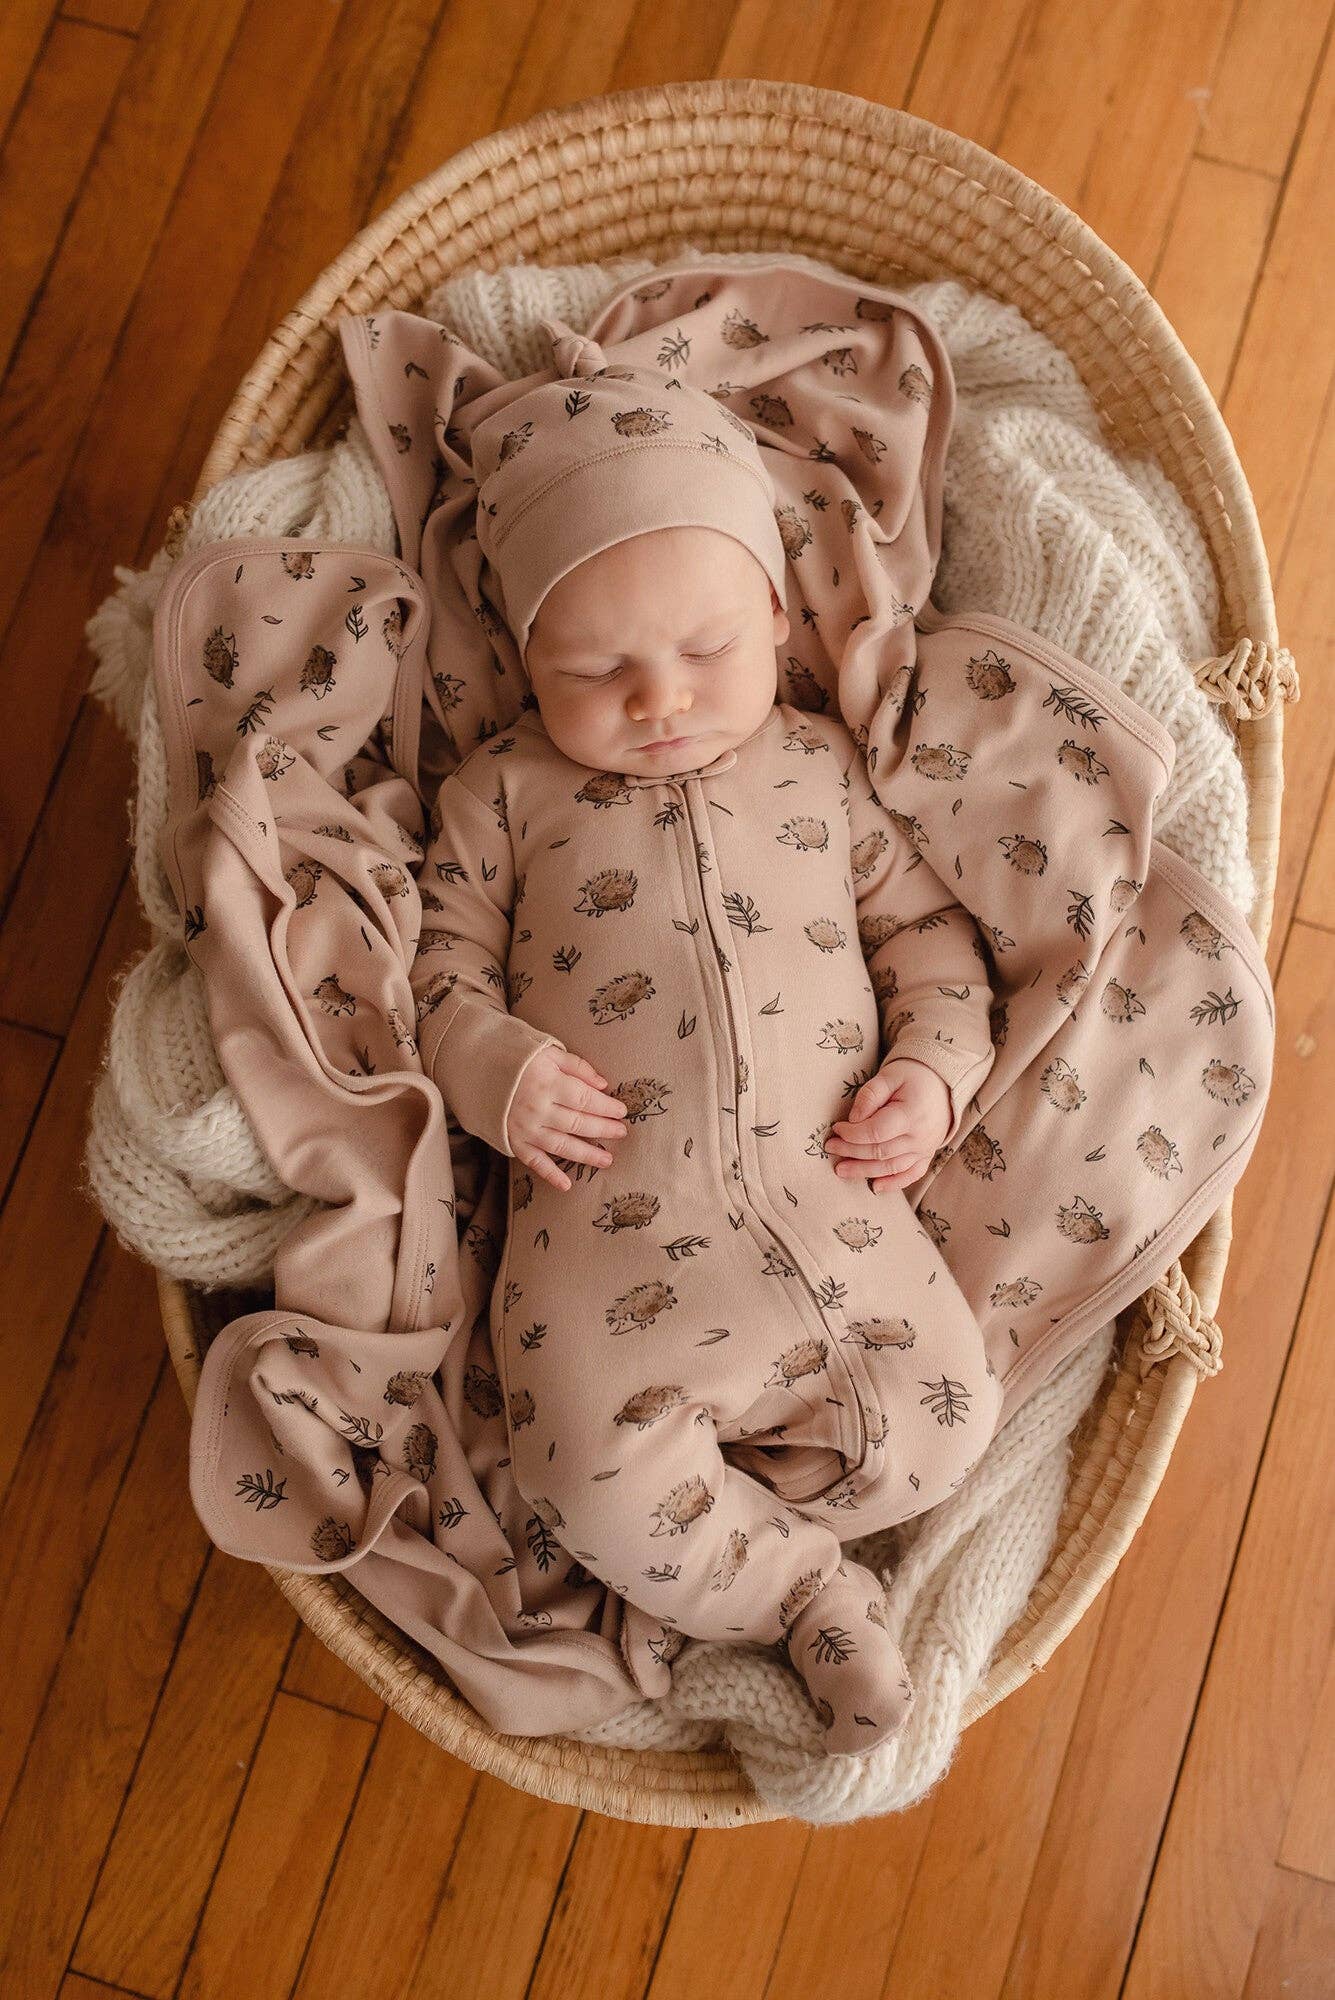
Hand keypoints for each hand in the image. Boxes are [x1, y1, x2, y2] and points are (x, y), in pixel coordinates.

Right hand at [508, 1047, 628, 1191]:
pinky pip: (534, 1161)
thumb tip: (603, 1085)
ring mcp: (525, 1128)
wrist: (474, 1065)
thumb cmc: (516, 1056)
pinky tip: (566, 1185)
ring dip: (586, 1155)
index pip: (586, 1100)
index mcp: (549, 1083)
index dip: (607, 1107)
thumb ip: (577, 1067)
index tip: (622, 1111)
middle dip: (603, 1130)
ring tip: (607, 1160)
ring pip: (562, 1146)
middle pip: (578, 1124)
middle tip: (621, 1133)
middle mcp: (538, 1109)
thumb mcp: (548, 1051)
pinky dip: (550, 1174)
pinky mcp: (513, 1141)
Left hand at [823, 1058, 950, 1193]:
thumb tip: (853, 1119)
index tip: (836, 1128)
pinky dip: (894, 1184)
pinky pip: (911, 1175)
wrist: (942, 1083)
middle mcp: (920, 1137)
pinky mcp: (927, 1155)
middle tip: (830, 1148)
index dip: (853, 1134)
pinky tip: (874, 1187)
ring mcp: (925, 1149)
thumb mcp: (889, 1076)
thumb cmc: (912, 1076)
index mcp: (911, 1114)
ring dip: (864, 1171)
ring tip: (841, 1170)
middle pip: (880, 1152)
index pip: (876, 1132)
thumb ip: (869, 1095)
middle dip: (851, 1152)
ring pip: (891, 1167)